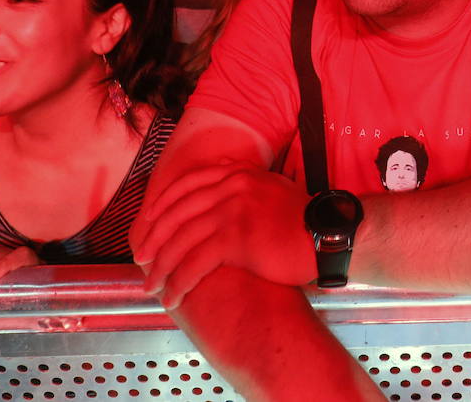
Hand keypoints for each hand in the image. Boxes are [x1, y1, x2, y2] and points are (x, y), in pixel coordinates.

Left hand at [131, 164, 314, 308]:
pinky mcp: (236, 238)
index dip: (160, 207)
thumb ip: (244, 189)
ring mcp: (232, 210)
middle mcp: (231, 187)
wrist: (329, 234)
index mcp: (237, 173)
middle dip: (153, 240)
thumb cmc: (304, 221)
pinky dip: (179, 283)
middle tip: (141, 260)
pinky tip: (172, 297)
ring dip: (161, 268)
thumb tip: (219, 201)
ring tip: (152, 287)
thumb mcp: (271, 190)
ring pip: (181, 241)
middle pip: (176, 213)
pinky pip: (195, 263)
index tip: (147, 225)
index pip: (186, 185)